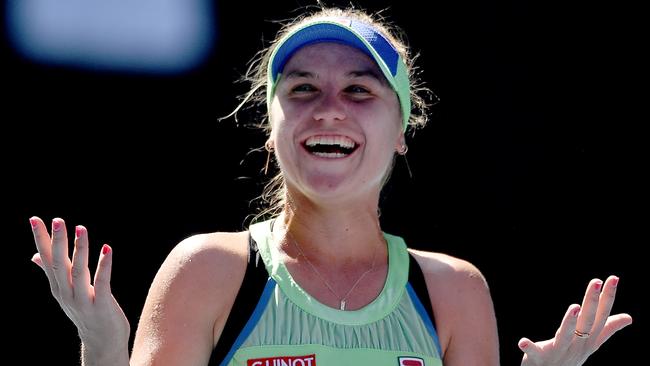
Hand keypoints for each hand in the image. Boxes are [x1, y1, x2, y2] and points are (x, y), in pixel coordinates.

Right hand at [30, 217, 129, 353]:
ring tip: (81, 228)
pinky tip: (107, 248)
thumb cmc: (86, 311)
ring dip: (80, 249)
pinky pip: (102, 282)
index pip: (46, 259)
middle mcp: (66, 292)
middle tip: (57, 219)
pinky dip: (104, 265)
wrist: (101, 342)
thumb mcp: (65, 291)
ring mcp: (82, 300)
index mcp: (57, 286)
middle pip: (59, 263)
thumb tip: (34, 256)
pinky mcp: (101, 305)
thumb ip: (52, 272)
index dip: (41, 239)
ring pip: (78, 271)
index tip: (35, 219)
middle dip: (58, 241)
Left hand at [518, 276, 631, 365]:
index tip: (613, 278)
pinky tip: (522, 341)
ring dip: (569, 323)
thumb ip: (607, 330)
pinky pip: (534, 353)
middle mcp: (576, 346)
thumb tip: (629, 317)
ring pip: (565, 337)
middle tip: (596, 282)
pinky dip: (529, 347)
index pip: (601, 317)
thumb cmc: (570, 359)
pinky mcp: (539, 359)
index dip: (608, 298)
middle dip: (592, 302)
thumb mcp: (591, 344)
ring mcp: (558, 353)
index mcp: (588, 341)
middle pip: (587, 323)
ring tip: (574, 307)